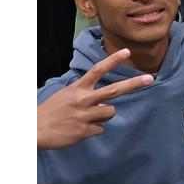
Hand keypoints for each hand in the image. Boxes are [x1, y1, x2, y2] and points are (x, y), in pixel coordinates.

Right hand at [38, 49, 152, 148]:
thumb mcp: (66, 96)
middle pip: (114, 91)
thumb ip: (85, 96)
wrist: (33, 130)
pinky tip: (78, 129)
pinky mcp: (84, 130)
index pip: (97, 70)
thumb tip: (104, 104)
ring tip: (85, 118)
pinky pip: (100, 129)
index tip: (127, 52)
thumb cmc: (51, 112)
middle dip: (133, 84)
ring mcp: (85, 115)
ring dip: (103, 115)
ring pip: (110, 112)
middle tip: (150, 78)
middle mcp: (83, 100)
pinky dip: (92, 130)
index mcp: (77, 89)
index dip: (113, 61)